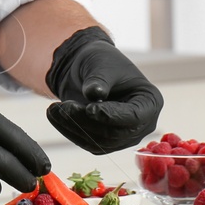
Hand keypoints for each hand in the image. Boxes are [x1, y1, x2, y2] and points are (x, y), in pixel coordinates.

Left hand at [44, 26, 162, 152]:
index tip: (90, 108)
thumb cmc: (100, 61)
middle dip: (87, 122)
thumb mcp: (100, 64)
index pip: (134, 117)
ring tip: (54, 108)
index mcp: (149, 102)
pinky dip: (69, 131)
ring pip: (99, 142)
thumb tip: (94, 93)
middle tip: (65, 107)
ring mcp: (124, 136)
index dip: (112, 116)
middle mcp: (141, 124)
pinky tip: (55, 116)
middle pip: (116, 134)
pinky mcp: (105, 142)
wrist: (85, 68)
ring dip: (74, 127)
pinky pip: (87, 143)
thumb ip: (99, 80)